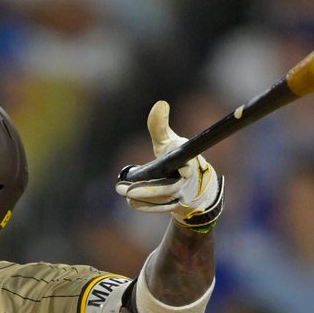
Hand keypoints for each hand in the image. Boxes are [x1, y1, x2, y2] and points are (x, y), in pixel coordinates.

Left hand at [115, 101, 222, 230]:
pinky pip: (161, 209)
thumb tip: (160, 103)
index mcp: (187, 160)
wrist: (190, 183)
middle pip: (169, 189)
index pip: (188, 164)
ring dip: (142, 198)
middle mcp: (186, 180)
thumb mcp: (168, 141)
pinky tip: (131, 201)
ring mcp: (181, 194)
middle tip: (123, 189)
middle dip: (147, 191)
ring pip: (163, 200)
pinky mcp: (175, 205)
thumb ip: (159, 126)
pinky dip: (145, 206)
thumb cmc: (175, 158)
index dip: (186, 168)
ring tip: (123, 192)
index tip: (184, 170)